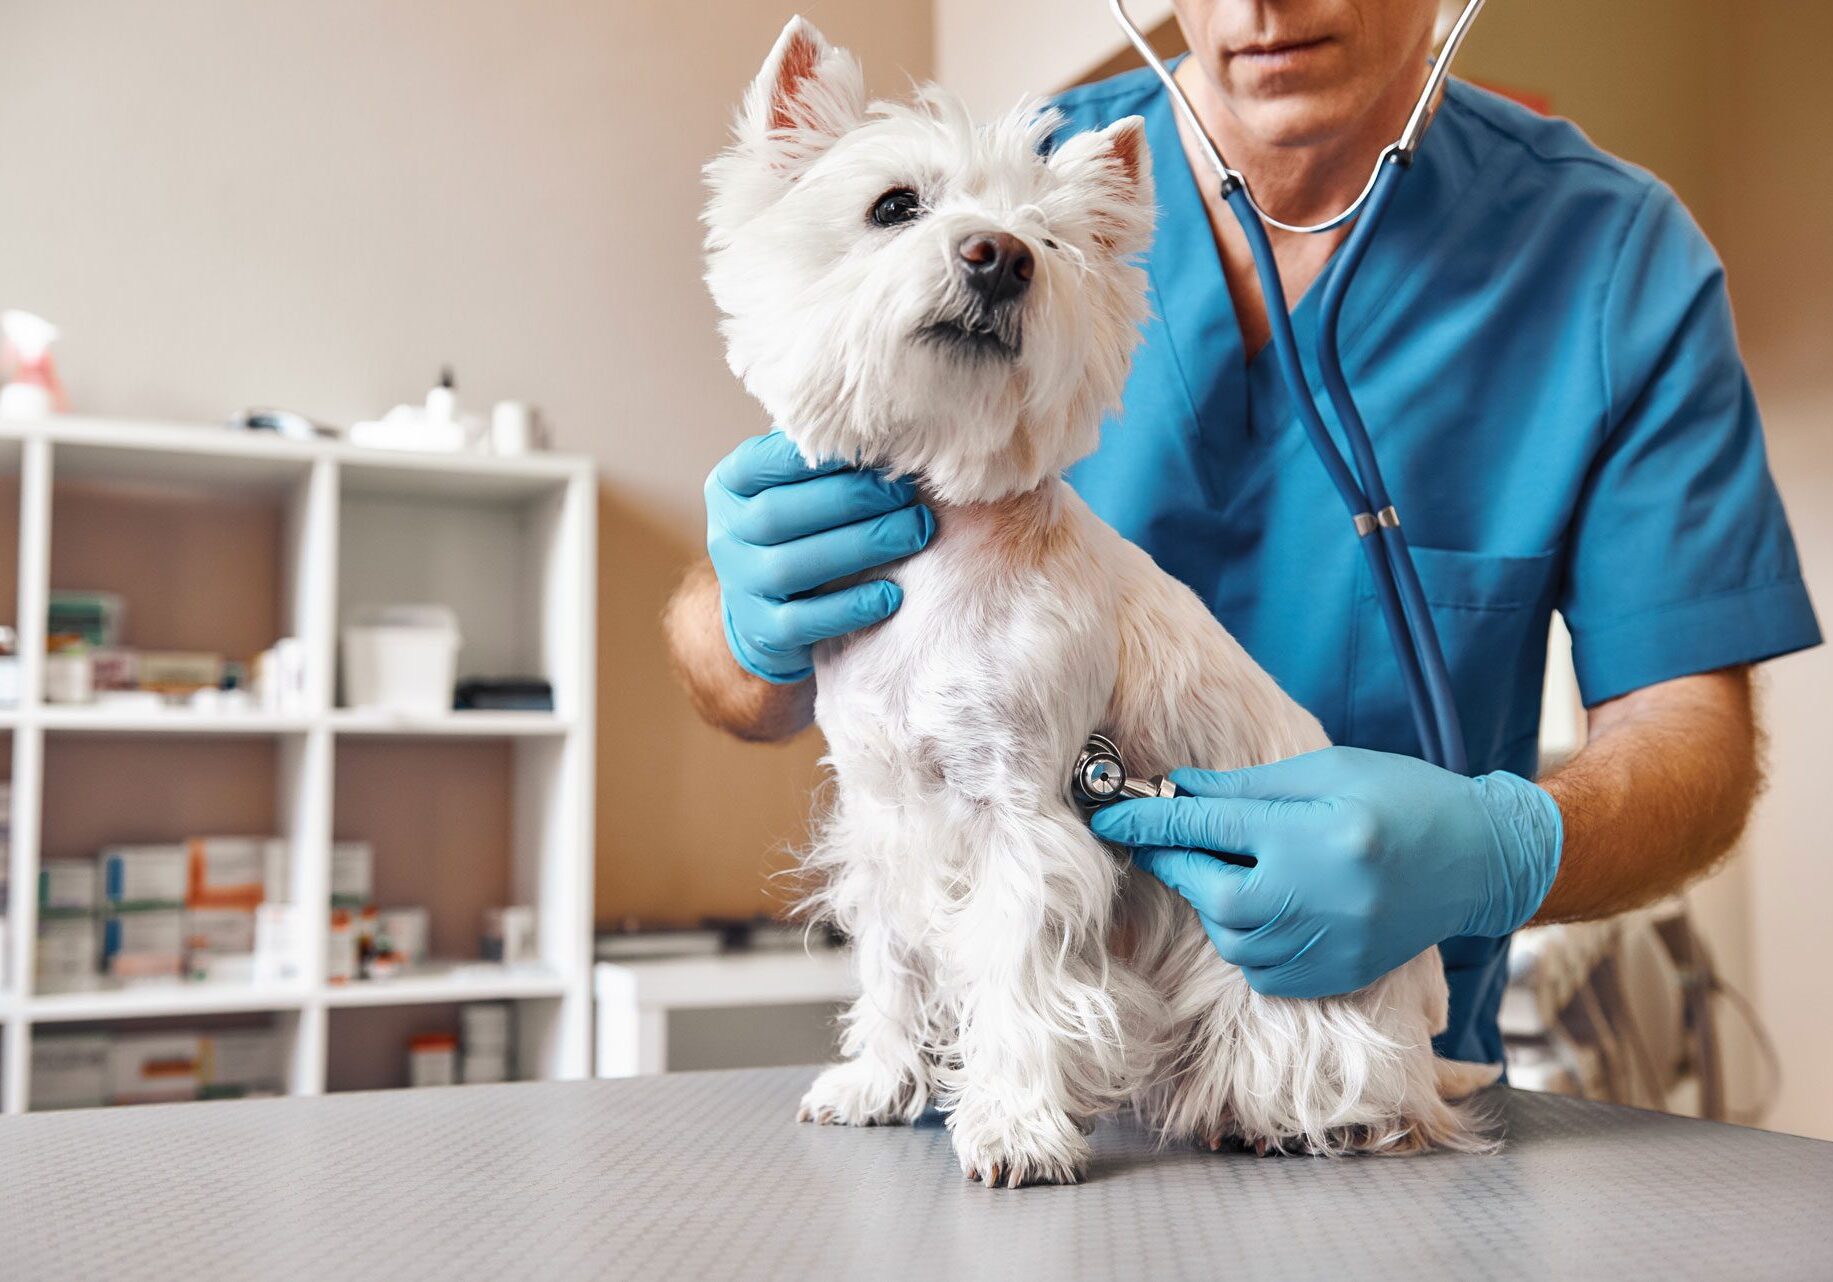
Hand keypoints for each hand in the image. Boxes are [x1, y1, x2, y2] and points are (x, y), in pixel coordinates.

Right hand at [706, 431, 933, 682]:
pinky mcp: (761, 631)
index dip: (817, 456)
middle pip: (778, 514)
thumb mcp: (794, 488)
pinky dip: (848, 607)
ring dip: (860, 547)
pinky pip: (802, 621)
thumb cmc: (798, 531)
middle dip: (849, 500)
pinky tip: (891, 594)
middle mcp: (726, 533)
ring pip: (791, 566)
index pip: (765, 462)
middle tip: (905, 495)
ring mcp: (739, 585)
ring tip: (914, 533)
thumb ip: (821, 463)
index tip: (875, 449)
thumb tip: (886, 433)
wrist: (766, 609)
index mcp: (730, 485)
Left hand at [1090, 746, 1561, 998]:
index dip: (1150, 820)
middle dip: (1182, 865)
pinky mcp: (1337, 976)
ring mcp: (1332, 945)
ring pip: (1232, 937)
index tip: (1108, 815)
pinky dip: (1246, 938)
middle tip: (1174, 840)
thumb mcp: (1325, 770)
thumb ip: (1247, 788)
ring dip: (1215, 901)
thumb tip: (1175, 790)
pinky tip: (1266, 904)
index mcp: (1317, 835)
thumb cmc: (1401, 796)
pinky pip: (1261, 970)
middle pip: (1214, 893)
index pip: (1210, 829)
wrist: (1479, 857)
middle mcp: (1322, 898)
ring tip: (1235, 867)